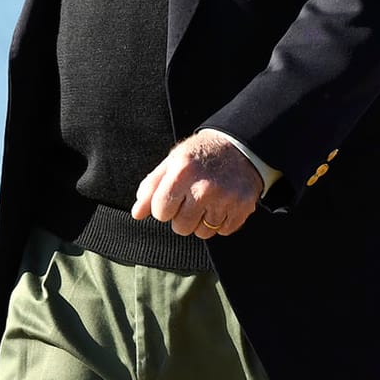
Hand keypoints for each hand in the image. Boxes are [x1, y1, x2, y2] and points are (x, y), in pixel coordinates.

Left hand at [132, 130, 264, 238]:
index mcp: (182, 173)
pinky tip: (221, 204)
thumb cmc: (199, 155)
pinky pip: (223, 231)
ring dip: (201, 221)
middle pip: (181, 227)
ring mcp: (226, 199)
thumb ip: (151, 187)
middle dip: (181, 217)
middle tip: (189, 200)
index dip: (162, 207)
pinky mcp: (243, 207)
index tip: (171, 198)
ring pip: (202, 232)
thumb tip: (136, 214)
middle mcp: (204, 188)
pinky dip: (220, 222)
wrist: (239, 146)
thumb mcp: (172, 162)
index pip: (160, 211)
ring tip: (206, 202)